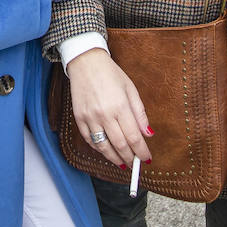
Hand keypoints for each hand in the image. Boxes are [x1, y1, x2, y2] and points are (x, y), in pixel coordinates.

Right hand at [66, 48, 152, 167]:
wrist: (86, 62)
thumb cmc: (111, 74)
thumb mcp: (131, 89)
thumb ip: (140, 113)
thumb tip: (148, 134)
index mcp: (120, 106)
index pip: (134, 137)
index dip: (141, 152)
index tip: (147, 159)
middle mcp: (104, 114)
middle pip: (120, 145)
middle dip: (130, 158)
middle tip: (136, 164)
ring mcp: (90, 117)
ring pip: (103, 147)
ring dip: (114, 158)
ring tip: (122, 164)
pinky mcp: (79, 118)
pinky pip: (89, 140)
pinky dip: (99, 149)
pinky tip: (107, 151)